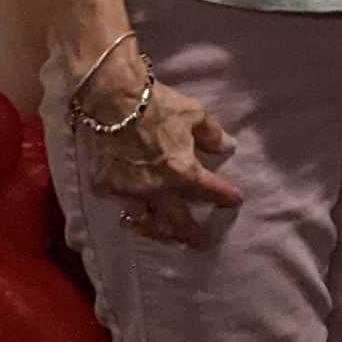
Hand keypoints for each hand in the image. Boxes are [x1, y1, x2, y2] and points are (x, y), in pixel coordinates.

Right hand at [82, 71, 242, 245]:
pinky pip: (122, 208)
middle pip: (179, 220)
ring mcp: (129, 192)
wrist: (112, 99)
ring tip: (169, 237)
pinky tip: (138, 217)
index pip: (210, 190)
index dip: (225, 196)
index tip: (235, 201)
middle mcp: (157, 189)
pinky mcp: (105, 187)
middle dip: (192, 233)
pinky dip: (133, 215)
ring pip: (147, 223)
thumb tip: (227, 147)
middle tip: (200, 242)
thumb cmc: (156, 104)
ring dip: (161, 233)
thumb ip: (212, 134)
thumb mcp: (194, 113)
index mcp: (182, 172)